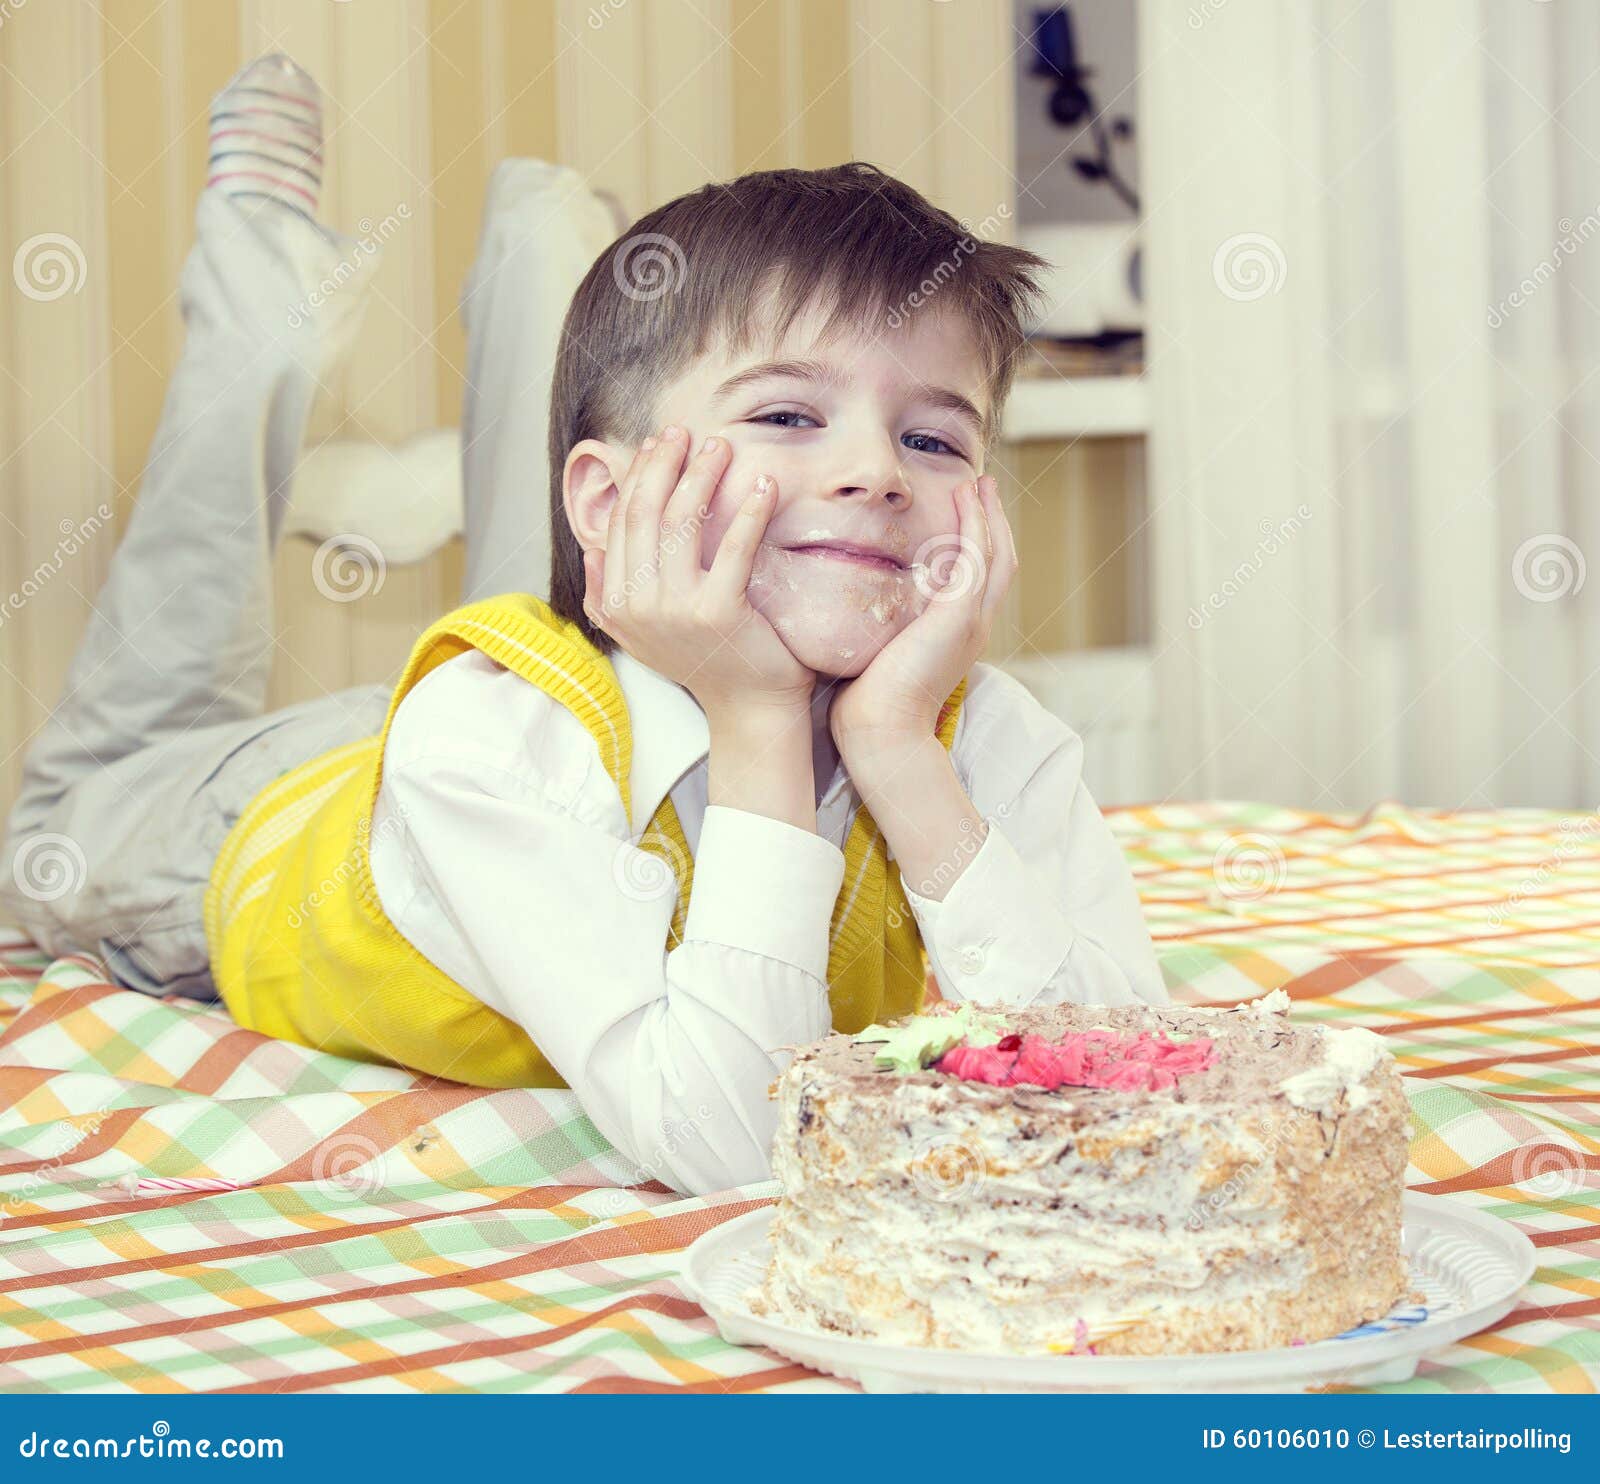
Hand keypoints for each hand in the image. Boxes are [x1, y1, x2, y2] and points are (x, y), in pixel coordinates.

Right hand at [582, 425, 816, 727]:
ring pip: (682, 522)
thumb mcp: (640, 634)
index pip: (622, 521)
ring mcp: (676, 609)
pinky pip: (734, 548)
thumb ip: (606, 596)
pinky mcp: (719, 612)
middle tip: (685, 433)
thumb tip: (590, 552)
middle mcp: (637, 604)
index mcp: (615, 602)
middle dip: (665, 463)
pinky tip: (764, 484)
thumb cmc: (703, 664)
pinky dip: (750, 511)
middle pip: (646, 513)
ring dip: (703, 476)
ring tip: (722, 448)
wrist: (747, 708)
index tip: (658, 445)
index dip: (639, 476)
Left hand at [829, 475, 1013, 769]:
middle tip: (983, 487)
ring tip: (978, 483)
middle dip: (992, 522)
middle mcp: (974, 627)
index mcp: (957, 636)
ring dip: (988, 514)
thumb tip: (857, 605)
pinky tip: (965, 498)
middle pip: (999, 562)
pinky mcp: (959, 616)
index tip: (965, 511)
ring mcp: (972, 621)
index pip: (979, 580)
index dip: (978, 543)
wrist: (880, 731)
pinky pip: (977, 557)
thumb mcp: (882, 651)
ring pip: (995, 554)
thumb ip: (882, 625)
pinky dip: (975, 524)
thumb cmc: (869, 701)